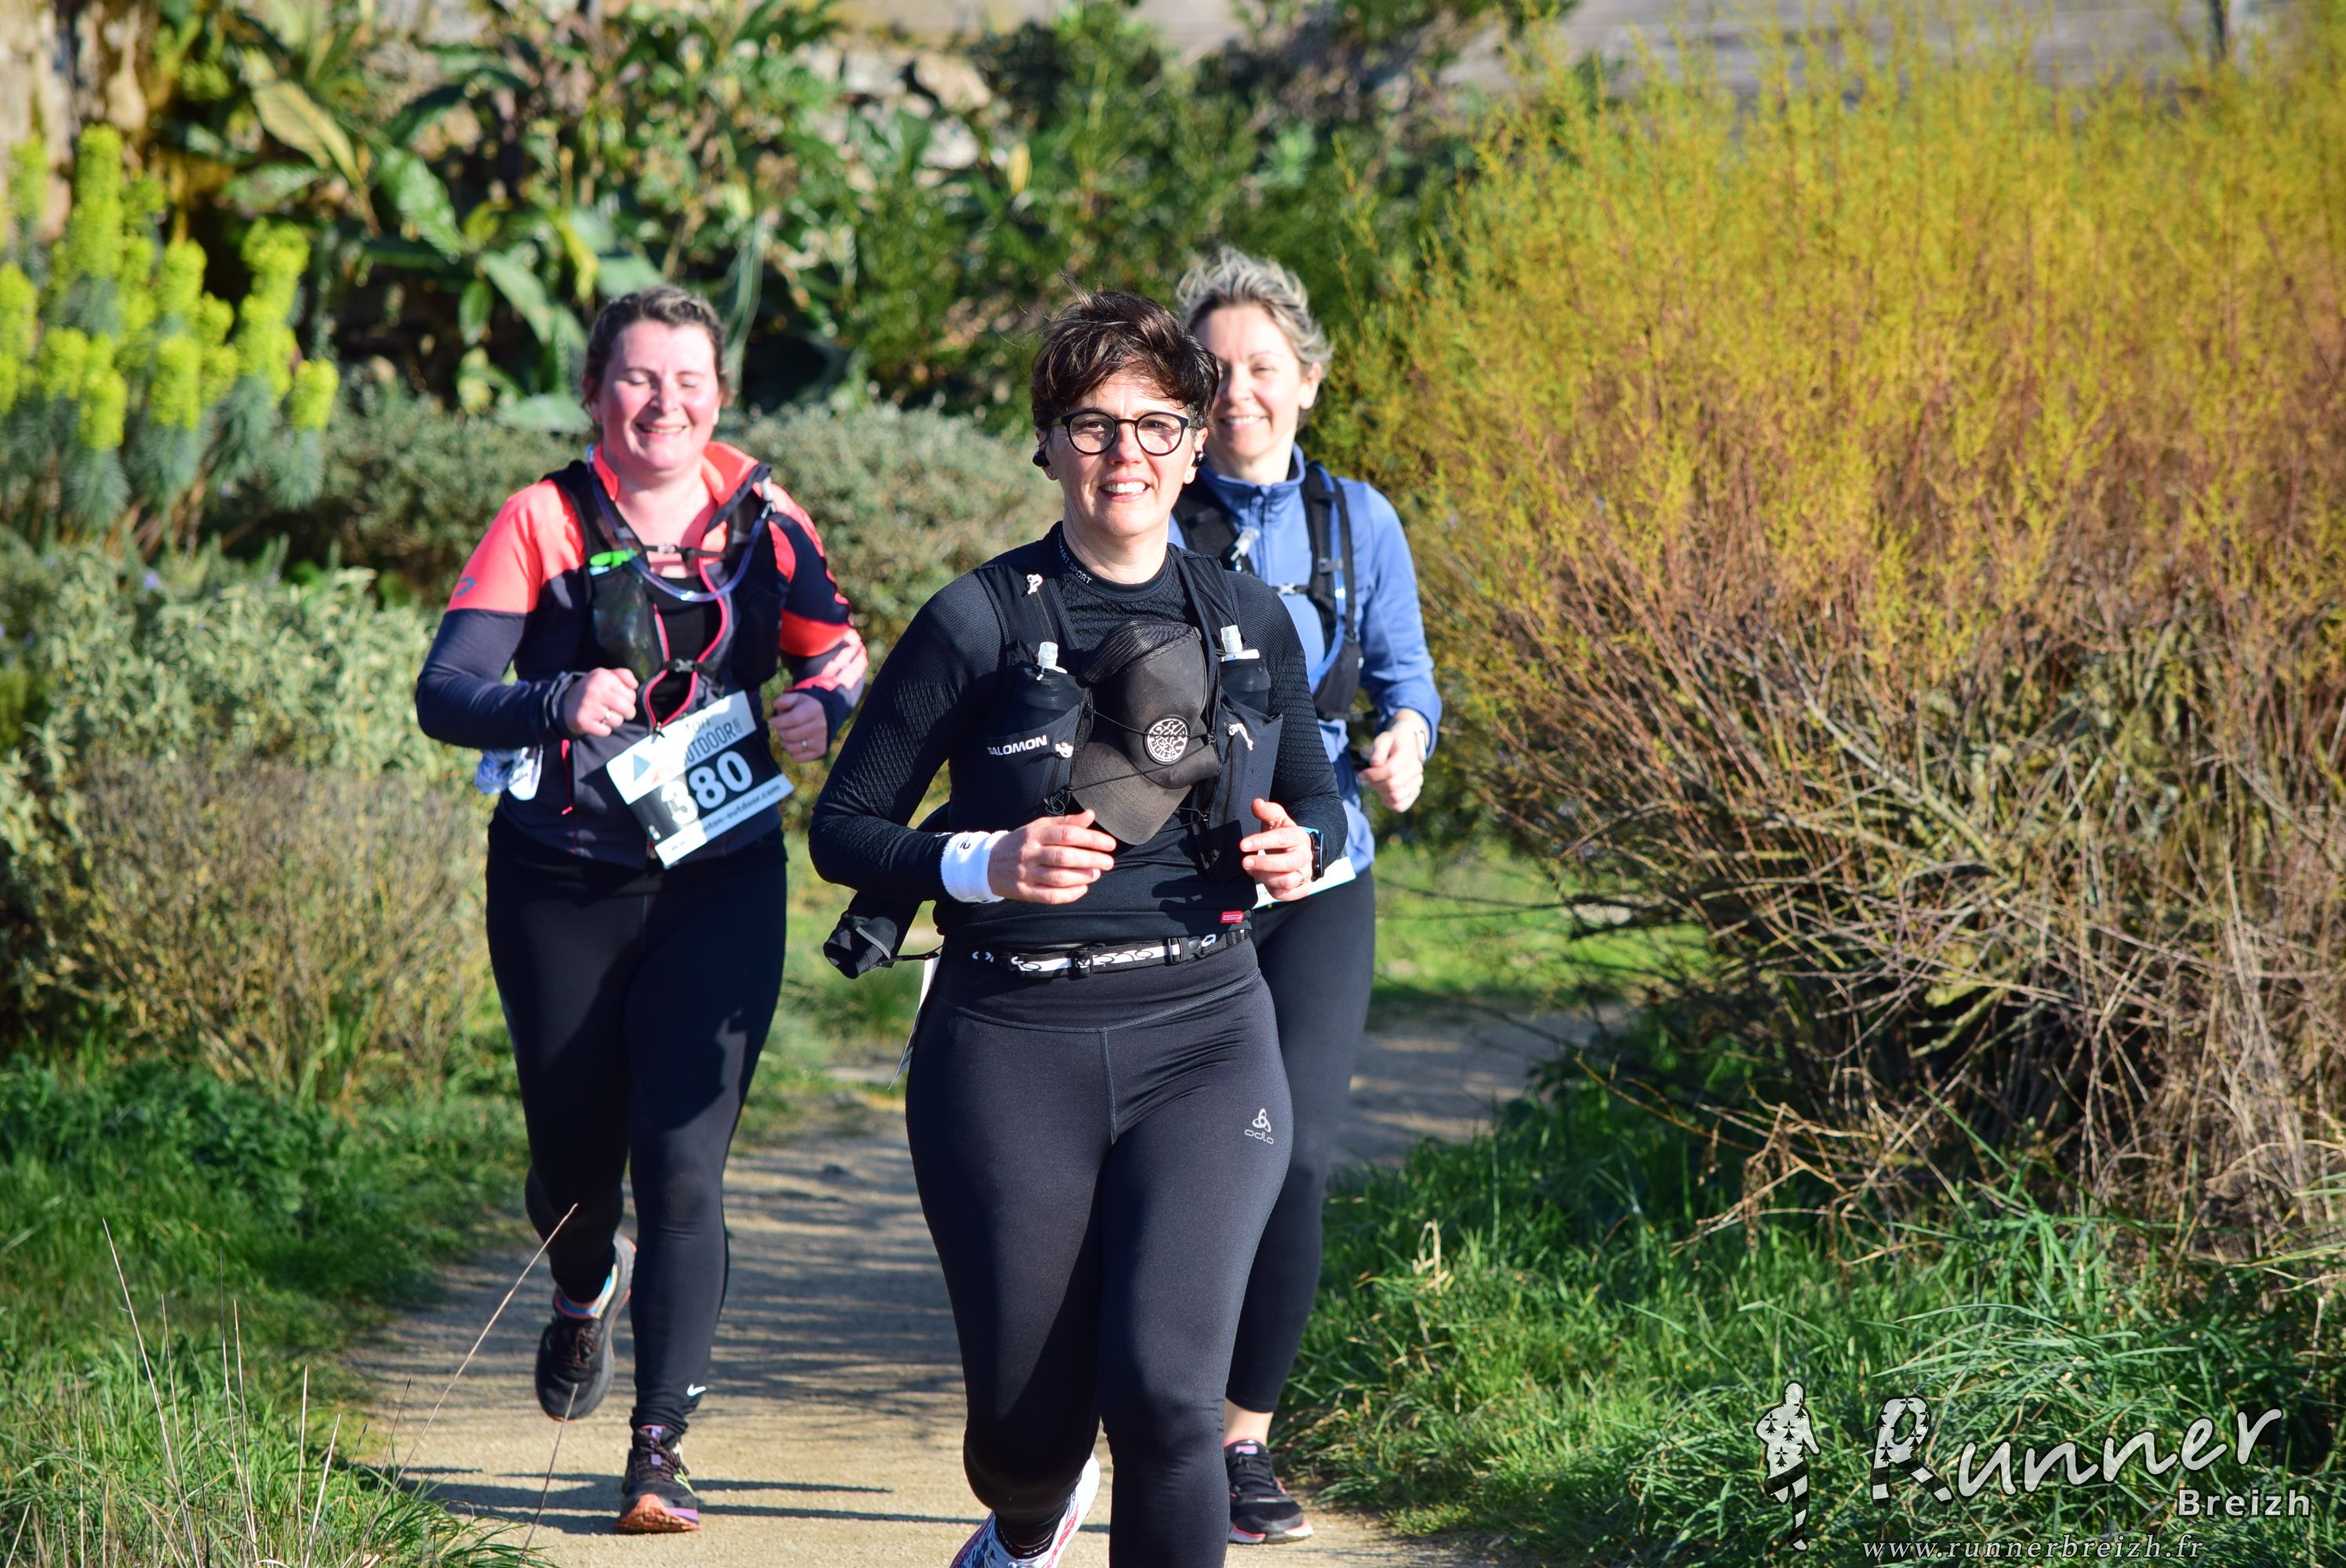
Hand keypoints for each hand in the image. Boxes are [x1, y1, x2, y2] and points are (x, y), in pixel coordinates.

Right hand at [562, 667, 639, 737]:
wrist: (565, 702)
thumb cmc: (592, 689)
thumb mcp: (605, 675)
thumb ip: (623, 675)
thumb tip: (634, 685)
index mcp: (603, 677)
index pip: (631, 695)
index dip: (629, 699)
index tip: (620, 699)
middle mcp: (595, 690)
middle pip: (628, 709)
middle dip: (627, 713)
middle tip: (617, 710)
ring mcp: (588, 706)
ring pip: (618, 721)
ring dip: (614, 721)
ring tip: (604, 715)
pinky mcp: (583, 721)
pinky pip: (606, 731)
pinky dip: (603, 729)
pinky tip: (596, 722)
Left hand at [769, 689, 827, 760]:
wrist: (826, 716)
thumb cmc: (807, 706)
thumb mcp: (797, 697)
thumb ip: (785, 700)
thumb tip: (776, 705)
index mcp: (814, 710)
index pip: (792, 719)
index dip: (778, 722)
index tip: (771, 721)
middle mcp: (820, 726)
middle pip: (791, 735)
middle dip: (780, 732)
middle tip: (779, 728)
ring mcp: (821, 740)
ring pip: (793, 748)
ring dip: (784, 742)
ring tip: (786, 736)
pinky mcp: (820, 751)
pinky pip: (798, 757)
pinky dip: (791, 752)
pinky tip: (793, 743)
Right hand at [989, 809, 1118, 903]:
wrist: (987, 863)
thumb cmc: (1021, 843)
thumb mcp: (1039, 826)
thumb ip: (1066, 822)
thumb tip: (1091, 815)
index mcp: (1035, 834)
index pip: (1068, 834)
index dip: (1092, 839)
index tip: (1109, 844)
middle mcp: (1030, 853)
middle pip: (1065, 857)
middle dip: (1091, 860)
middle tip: (1108, 862)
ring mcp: (1025, 873)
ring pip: (1058, 877)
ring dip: (1082, 877)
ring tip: (1096, 874)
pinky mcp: (1024, 891)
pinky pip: (1050, 896)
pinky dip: (1070, 894)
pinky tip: (1082, 889)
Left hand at [1240, 798, 1314, 901]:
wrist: (1301, 852)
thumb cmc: (1283, 836)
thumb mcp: (1277, 821)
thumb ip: (1267, 811)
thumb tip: (1256, 803)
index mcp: (1299, 837)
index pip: (1282, 839)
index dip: (1262, 842)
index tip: (1243, 845)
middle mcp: (1305, 856)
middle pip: (1288, 863)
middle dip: (1264, 863)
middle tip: (1244, 861)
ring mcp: (1305, 874)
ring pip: (1287, 881)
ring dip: (1265, 877)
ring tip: (1250, 870)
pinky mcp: (1302, 889)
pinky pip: (1287, 894)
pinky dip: (1272, 889)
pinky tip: (1262, 880)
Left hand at [1359, 710, 1428, 811]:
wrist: (1408, 746)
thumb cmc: (1391, 744)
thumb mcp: (1383, 740)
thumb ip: (1378, 750)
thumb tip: (1375, 764)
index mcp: (1408, 754)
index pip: (1390, 771)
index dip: (1372, 775)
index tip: (1362, 774)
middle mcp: (1416, 769)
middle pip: (1392, 785)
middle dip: (1375, 784)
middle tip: (1368, 779)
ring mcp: (1417, 782)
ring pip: (1396, 797)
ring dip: (1380, 793)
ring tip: (1376, 784)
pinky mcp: (1415, 793)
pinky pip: (1400, 806)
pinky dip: (1388, 803)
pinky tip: (1383, 794)